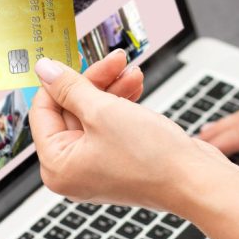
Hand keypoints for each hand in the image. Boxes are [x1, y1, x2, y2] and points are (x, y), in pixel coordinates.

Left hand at [29, 53, 228, 210]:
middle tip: (113, 60)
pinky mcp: (118, 161)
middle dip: (94, 81)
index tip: (69, 57)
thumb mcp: (102, 111)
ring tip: (131, 70)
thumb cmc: (150, 158)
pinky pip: (110, 126)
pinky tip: (135, 85)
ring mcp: (96, 167)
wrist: (195, 181)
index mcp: (57, 166)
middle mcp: (72, 171)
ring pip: (93, 115)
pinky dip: (120, 104)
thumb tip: (44, 70)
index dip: (57, 81)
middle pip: (70, 111)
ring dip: (111, 88)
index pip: (43, 112)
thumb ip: (69, 87)